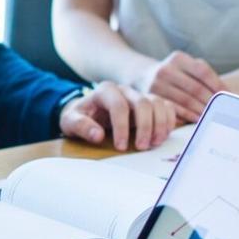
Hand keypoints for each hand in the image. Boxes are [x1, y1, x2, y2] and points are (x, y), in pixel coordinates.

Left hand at [60, 81, 177, 150]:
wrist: (87, 113)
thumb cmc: (79, 117)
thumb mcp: (70, 122)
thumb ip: (80, 126)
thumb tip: (97, 135)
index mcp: (105, 91)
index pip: (119, 106)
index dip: (121, 127)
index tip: (120, 147)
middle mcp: (124, 90)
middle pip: (143, 102)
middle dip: (145, 126)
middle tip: (141, 147)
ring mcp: (138, 95)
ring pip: (158, 103)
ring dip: (160, 124)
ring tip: (154, 143)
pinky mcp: (149, 104)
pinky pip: (166, 107)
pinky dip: (168, 121)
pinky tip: (162, 136)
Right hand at [135, 52, 223, 122]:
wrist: (143, 77)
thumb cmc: (174, 74)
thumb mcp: (185, 66)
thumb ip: (203, 75)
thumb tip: (227, 92)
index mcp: (178, 58)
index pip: (203, 71)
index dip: (218, 85)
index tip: (229, 95)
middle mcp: (166, 69)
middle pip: (196, 88)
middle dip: (211, 101)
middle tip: (222, 109)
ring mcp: (157, 84)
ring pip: (186, 100)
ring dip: (202, 110)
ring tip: (212, 115)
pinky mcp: (152, 98)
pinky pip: (175, 109)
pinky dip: (189, 115)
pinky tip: (198, 118)